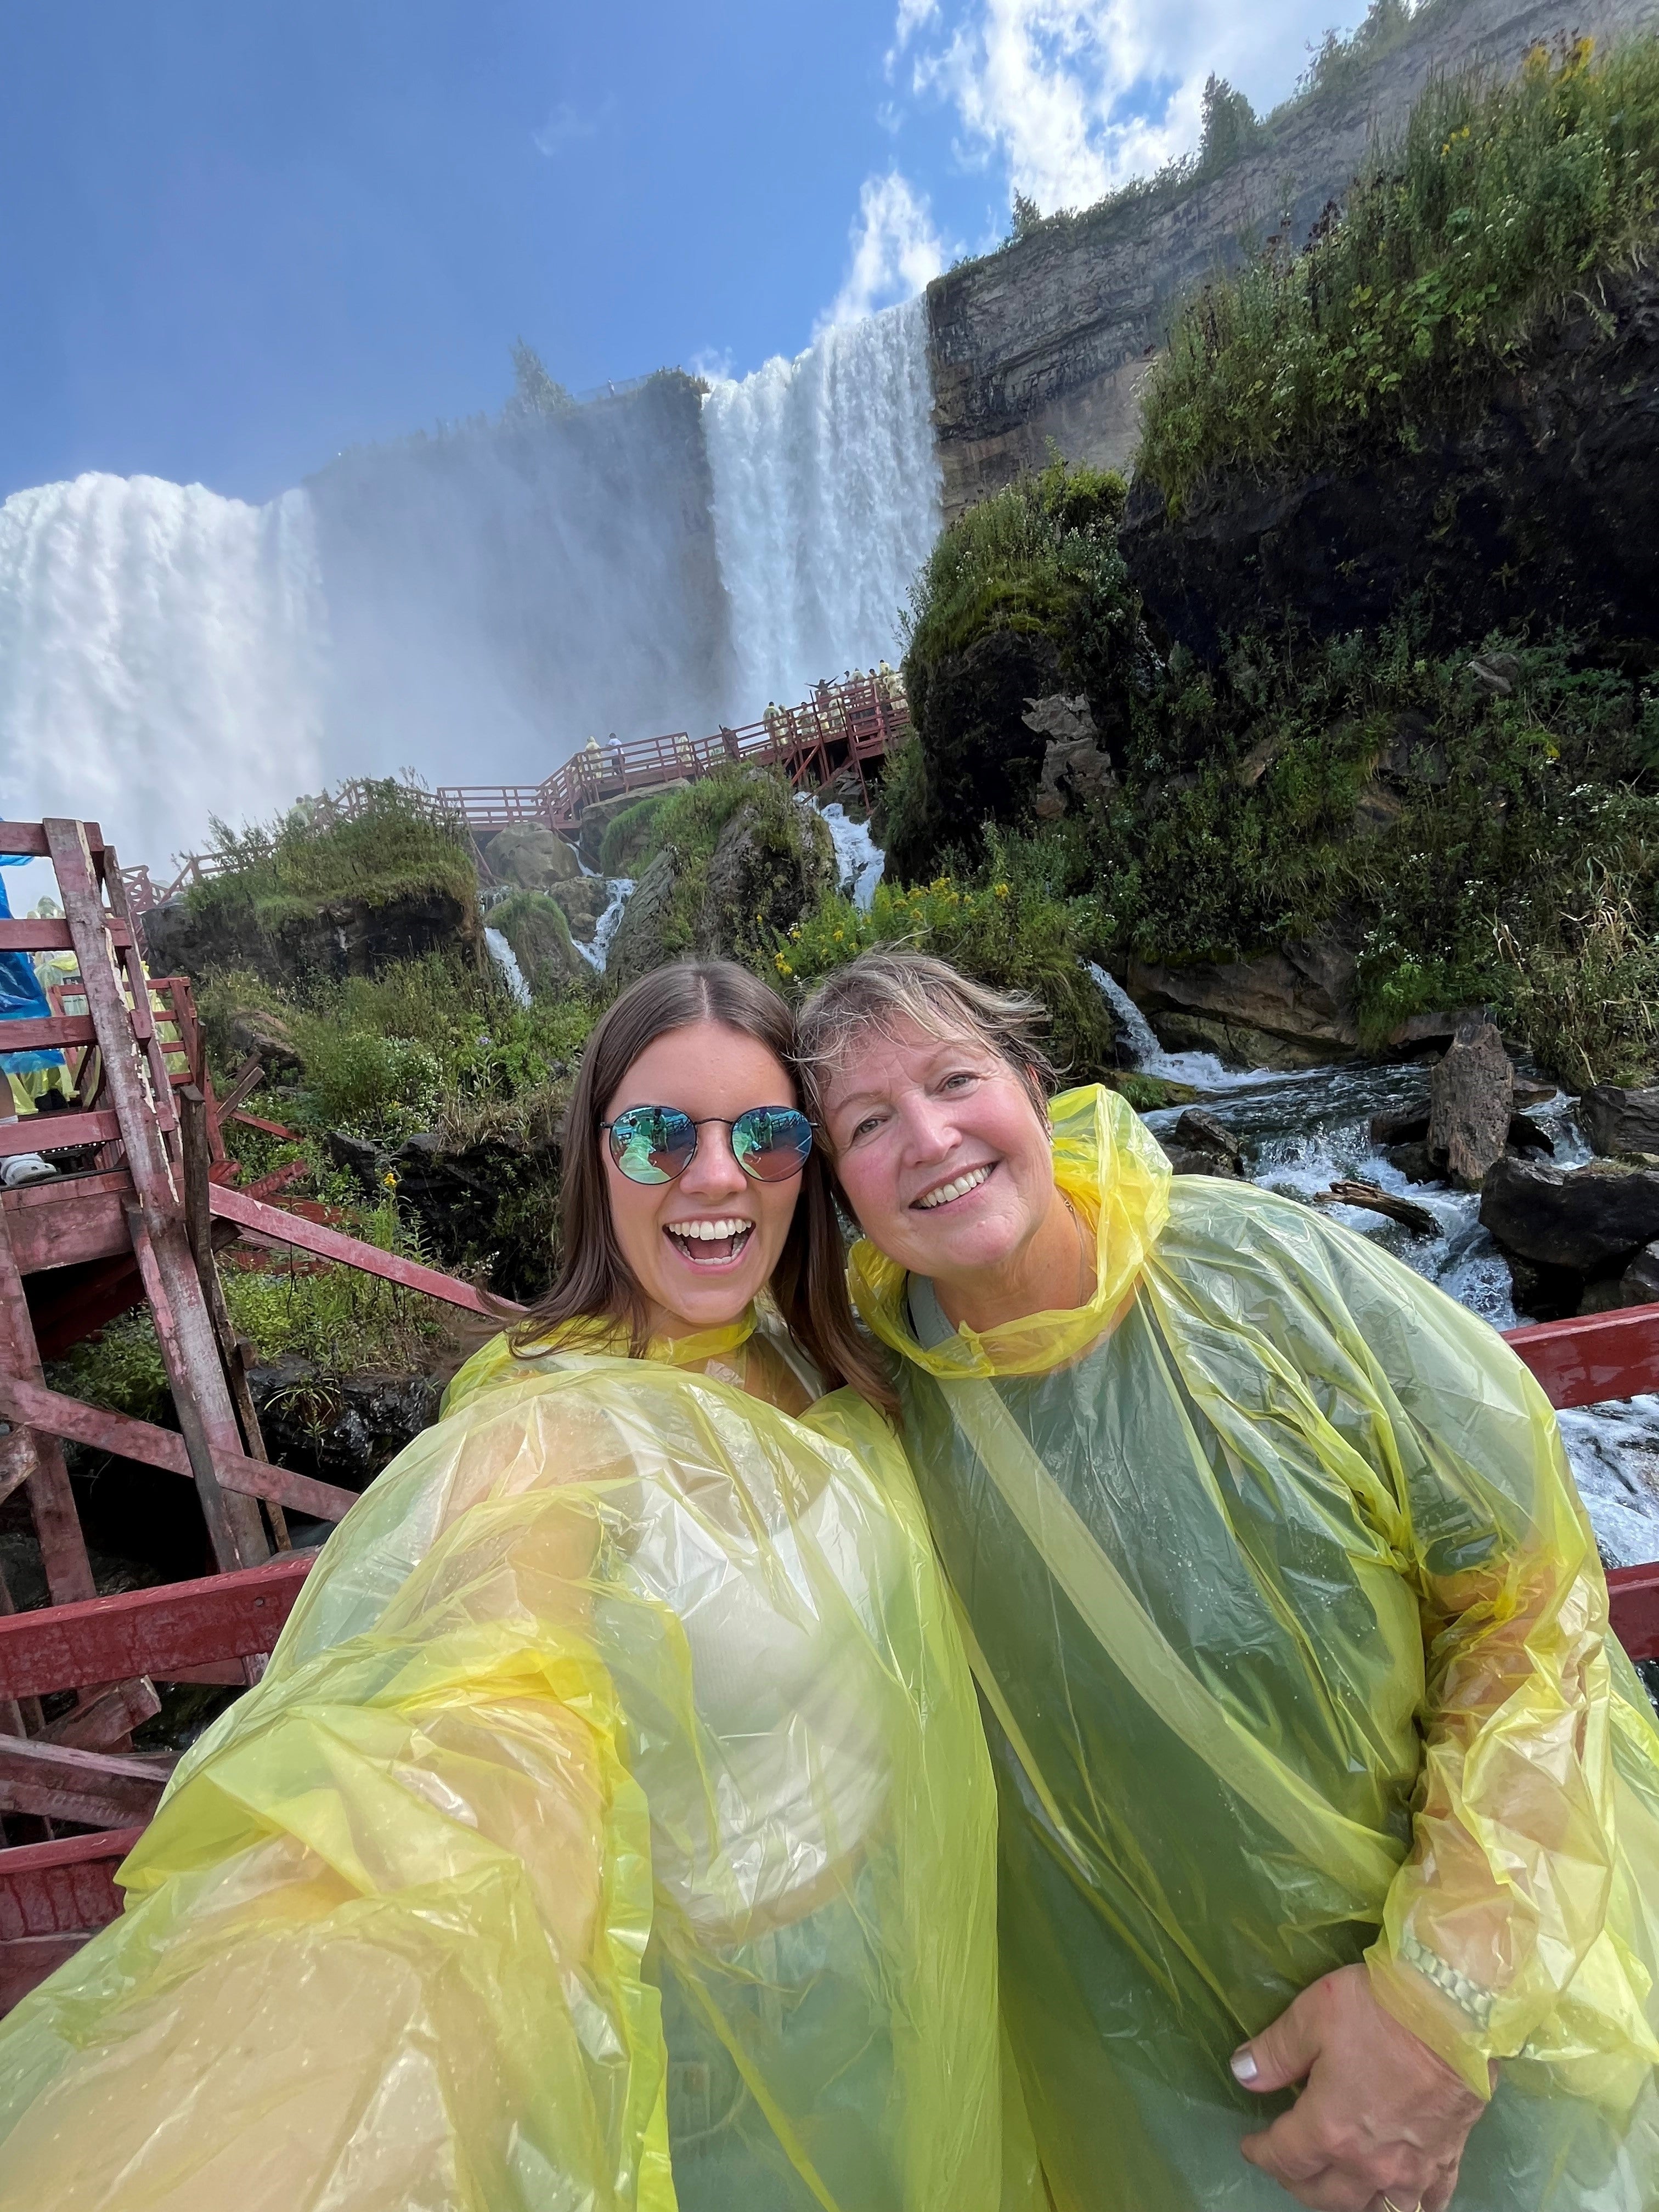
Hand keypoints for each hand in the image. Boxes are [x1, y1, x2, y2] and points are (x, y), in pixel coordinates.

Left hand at [1231, 1964, 1488, 2211]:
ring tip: (1336, 2186)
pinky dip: (1412, 2206)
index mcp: (1328, 2129)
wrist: (1454, 2011)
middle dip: (1298, 2184)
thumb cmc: (1378, 2009)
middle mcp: (1368, 2162)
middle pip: (1325, 2195)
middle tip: (1287, 2165)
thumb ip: (1274, 2052)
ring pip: (1375, 2209)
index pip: (1283, 2157)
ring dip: (1350, 2203)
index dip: (1261, 2153)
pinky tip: (1402, 2195)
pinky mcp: (1448, 2157)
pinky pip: (1429, 2201)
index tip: (1250, 2145)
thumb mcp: (1311, 2017)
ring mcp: (1412, 2167)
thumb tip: (1241, 2073)